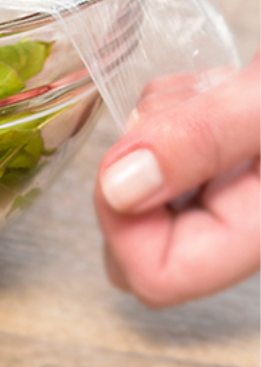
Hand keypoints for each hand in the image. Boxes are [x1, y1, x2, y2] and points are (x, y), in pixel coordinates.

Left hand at [94, 51, 258, 306]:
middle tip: (188, 111)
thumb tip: (118, 188)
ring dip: (164, 127)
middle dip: (141, 162)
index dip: (121, 219)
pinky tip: (222, 89)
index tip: (135, 154)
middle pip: (143, 232)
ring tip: (220, 91)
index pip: (154, 277)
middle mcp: (253, 229)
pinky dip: (183, 113)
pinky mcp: (240, 166)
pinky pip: (176, 152)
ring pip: (151, 187)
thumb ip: (204, 138)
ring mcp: (244, 199)